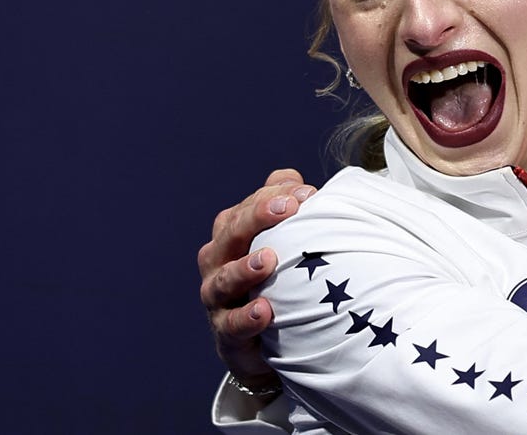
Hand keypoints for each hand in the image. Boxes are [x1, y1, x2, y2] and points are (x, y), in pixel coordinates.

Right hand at [198, 169, 314, 387]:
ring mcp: (218, 298)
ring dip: (244, 268)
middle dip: (257, 217)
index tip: (308, 194)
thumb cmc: (277, 281)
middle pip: (231, 233)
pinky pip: (231, 325)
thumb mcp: (284, 243)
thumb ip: (288, 210)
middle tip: (288, 209)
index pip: (248, 206)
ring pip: (223, 279)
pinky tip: (264, 311)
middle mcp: (218, 261)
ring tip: (268, 260)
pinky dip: (246, 317)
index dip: (274, 195)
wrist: (266, 342)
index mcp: (232, 234)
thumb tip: (301, 185)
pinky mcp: (226, 334)